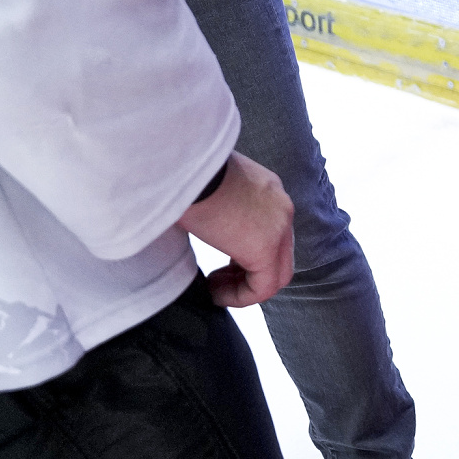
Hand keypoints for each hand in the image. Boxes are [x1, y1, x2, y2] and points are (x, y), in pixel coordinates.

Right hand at [177, 152, 294, 306]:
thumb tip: (196, 216)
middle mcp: (280, 206)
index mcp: (265, 187)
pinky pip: (263, 287)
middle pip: (279, 253)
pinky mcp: (264, 247)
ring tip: (214, 289)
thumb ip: (212, 200)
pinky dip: (241, 297)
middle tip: (217, 280)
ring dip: (244, 286)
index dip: (247, 251)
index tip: (220, 262)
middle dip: (248, 272)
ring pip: (276, 272)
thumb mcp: (202, 182)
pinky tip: (215, 295)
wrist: (179, 161)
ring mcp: (278, 226)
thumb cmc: (179, 168)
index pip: (270, 228)